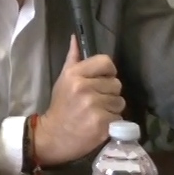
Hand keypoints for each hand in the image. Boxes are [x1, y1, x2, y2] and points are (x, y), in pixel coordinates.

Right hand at [32, 36, 123, 165]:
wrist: (53, 136)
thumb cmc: (61, 106)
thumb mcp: (63, 80)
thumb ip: (73, 59)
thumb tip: (75, 37)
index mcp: (75, 74)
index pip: (107, 62)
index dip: (108, 72)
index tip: (101, 82)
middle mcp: (84, 88)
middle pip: (116, 84)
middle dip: (109, 93)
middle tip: (96, 101)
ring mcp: (94, 107)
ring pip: (120, 102)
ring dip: (112, 108)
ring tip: (98, 113)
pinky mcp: (102, 124)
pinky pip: (119, 118)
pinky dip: (112, 122)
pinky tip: (100, 124)